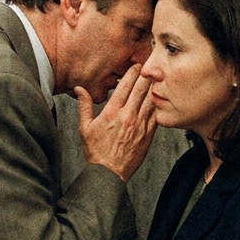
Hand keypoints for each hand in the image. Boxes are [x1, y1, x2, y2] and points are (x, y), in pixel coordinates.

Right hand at [77, 65, 157, 181]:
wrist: (108, 173)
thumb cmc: (96, 152)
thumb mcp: (85, 128)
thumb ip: (84, 106)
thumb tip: (79, 89)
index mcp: (111, 113)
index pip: (125, 86)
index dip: (132, 73)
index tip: (136, 66)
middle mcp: (127, 116)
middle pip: (141, 89)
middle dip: (146, 76)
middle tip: (151, 67)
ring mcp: (139, 125)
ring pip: (150, 100)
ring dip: (154, 88)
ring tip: (158, 79)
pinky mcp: (148, 135)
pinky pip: (156, 115)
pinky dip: (158, 105)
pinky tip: (160, 99)